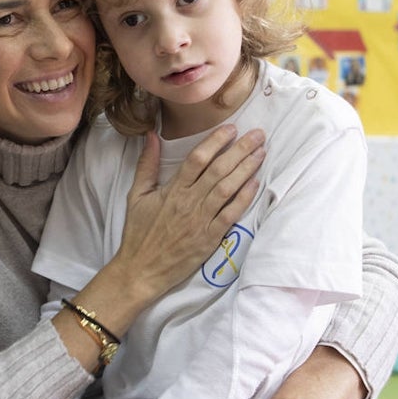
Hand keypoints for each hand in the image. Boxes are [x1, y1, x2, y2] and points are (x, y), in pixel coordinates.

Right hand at [117, 126, 264, 299]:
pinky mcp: (209, 238)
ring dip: (246, 169)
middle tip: (258, 134)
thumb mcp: (136, 195)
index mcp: (172, 190)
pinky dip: (243, 198)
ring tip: (261, 153)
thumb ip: (146, 165)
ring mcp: (200, 221)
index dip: (216, 141)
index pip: (197, 158)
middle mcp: (188, 202)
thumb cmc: (138, 232)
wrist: (141, 270)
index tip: (231, 128)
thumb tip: (151, 136)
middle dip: (240, 149)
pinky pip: (230, 214)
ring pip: (227, 189)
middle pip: (218, 170)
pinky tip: (255, 183)